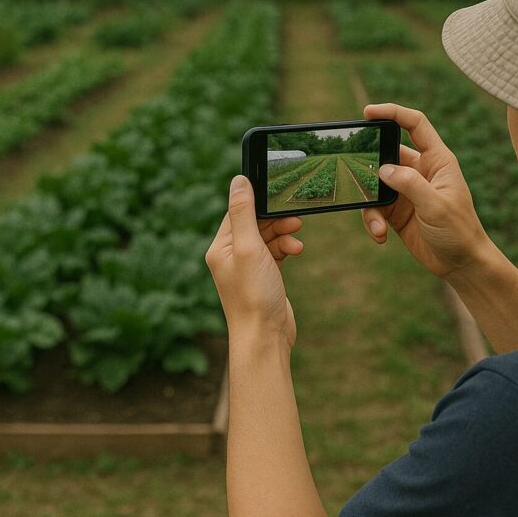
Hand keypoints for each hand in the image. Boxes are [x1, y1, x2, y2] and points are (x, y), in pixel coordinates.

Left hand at [205, 176, 303, 349]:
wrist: (265, 336)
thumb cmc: (253, 295)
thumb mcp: (249, 248)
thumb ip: (244, 212)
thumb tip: (239, 180)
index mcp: (220, 248)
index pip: (237, 212)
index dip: (258, 201)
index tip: (278, 194)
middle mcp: (231, 256)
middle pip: (255, 223)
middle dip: (276, 220)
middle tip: (295, 218)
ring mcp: (248, 267)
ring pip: (269, 237)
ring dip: (284, 234)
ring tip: (297, 238)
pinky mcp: (265, 276)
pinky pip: (276, 252)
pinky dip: (287, 248)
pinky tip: (296, 251)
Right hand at [361, 103, 491, 279]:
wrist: (461, 264)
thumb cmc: (459, 231)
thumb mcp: (436, 206)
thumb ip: (410, 184)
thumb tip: (382, 168)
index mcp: (437, 161)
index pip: (415, 125)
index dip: (393, 113)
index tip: (369, 112)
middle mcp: (420, 171)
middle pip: (387, 153)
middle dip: (369, 162)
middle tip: (353, 169)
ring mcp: (407, 191)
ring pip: (376, 183)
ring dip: (371, 204)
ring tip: (378, 225)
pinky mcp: (397, 211)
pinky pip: (375, 207)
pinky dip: (372, 221)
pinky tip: (380, 236)